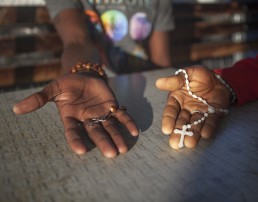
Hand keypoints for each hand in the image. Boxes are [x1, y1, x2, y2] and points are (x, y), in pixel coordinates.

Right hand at [13, 73, 138, 157]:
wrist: (83, 75)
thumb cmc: (68, 84)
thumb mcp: (53, 89)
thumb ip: (39, 98)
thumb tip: (17, 108)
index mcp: (72, 118)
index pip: (73, 132)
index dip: (76, 141)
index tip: (81, 151)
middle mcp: (87, 119)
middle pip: (95, 133)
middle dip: (103, 142)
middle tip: (111, 154)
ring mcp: (101, 114)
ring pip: (110, 127)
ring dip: (117, 136)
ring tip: (124, 148)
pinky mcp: (112, 107)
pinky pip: (121, 116)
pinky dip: (128, 123)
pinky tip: (135, 131)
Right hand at [156, 65, 230, 148]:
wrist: (219, 77)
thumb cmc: (199, 76)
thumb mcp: (187, 74)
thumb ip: (175, 80)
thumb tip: (158, 82)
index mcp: (177, 99)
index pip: (171, 111)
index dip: (168, 120)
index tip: (166, 130)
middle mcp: (187, 108)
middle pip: (181, 121)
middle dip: (178, 132)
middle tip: (175, 144)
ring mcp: (200, 112)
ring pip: (195, 123)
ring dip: (192, 133)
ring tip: (190, 144)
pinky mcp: (214, 113)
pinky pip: (211, 121)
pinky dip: (208, 127)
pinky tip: (205, 135)